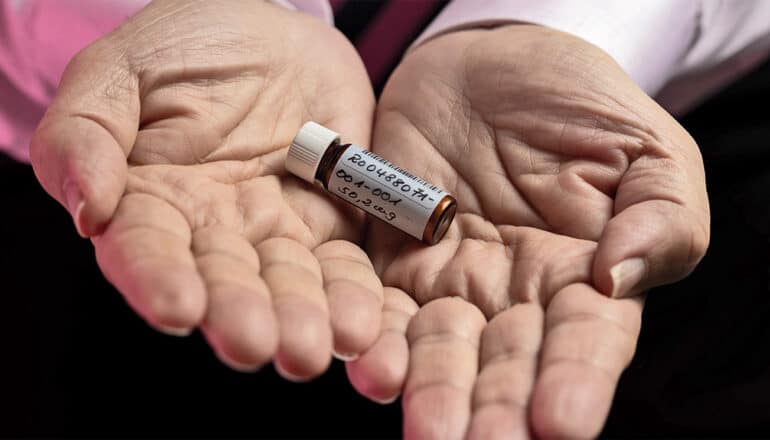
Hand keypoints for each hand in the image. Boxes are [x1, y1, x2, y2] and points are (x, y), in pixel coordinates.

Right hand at [30, 0, 381, 378]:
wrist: (275, 33)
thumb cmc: (189, 45)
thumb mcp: (124, 70)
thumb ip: (87, 131)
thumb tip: (86, 209)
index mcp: (153, 200)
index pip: (148, 248)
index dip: (159, 279)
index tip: (178, 307)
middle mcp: (214, 230)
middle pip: (225, 280)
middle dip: (241, 314)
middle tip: (256, 345)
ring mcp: (276, 232)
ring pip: (289, 283)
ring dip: (302, 318)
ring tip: (314, 347)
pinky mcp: (331, 227)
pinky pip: (344, 265)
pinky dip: (353, 294)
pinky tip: (363, 325)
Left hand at [348, 25, 708, 437]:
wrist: (488, 64)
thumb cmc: (576, 103)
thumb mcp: (644, 148)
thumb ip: (659, 214)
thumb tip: (620, 278)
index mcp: (583, 275)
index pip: (585, 339)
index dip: (574, 379)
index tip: (560, 421)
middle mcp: (515, 293)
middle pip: (507, 361)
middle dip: (495, 408)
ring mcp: (452, 279)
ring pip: (441, 347)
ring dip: (432, 389)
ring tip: (426, 428)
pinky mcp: (395, 258)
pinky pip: (380, 305)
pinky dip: (376, 338)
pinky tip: (372, 368)